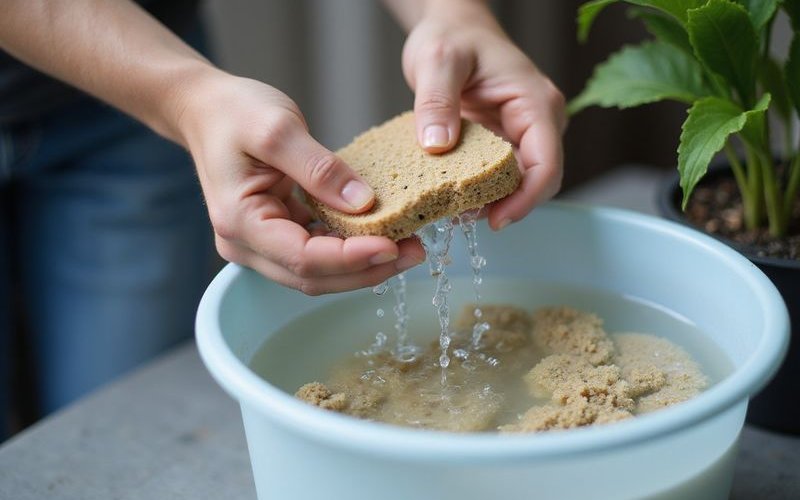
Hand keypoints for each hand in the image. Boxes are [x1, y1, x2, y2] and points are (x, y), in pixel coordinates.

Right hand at [177, 72, 424, 294]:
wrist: (205, 109)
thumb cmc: (233, 112)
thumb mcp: (277, 128)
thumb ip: (319, 169)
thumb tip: (364, 203)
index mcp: (240, 221)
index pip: (304, 258)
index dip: (352, 259)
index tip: (394, 246)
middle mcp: (245, 244)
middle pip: (313, 277)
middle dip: (367, 270)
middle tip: (415, 252)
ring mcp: (260, 244)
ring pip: (318, 273)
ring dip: (363, 266)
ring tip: (408, 247)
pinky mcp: (276, 235)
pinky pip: (317, 254)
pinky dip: (349, 250)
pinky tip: (382, 237)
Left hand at [401, 2, 565, 229]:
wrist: (453, 28)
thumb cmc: (453, 36)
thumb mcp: (438, 60)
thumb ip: (437, 100)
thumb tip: (438, 147)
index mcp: (536, 103)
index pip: (546, 164)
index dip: (526, 199)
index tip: (495, 220)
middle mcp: (538, 123)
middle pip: (535, 181)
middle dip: (504, 205)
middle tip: (460, 218)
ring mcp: (522, 135)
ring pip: (517, 183)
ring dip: (489, 201)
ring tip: (450, 211)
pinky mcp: (502, 143)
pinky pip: (497, 175)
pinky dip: (477, 189)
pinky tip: (450, 197)